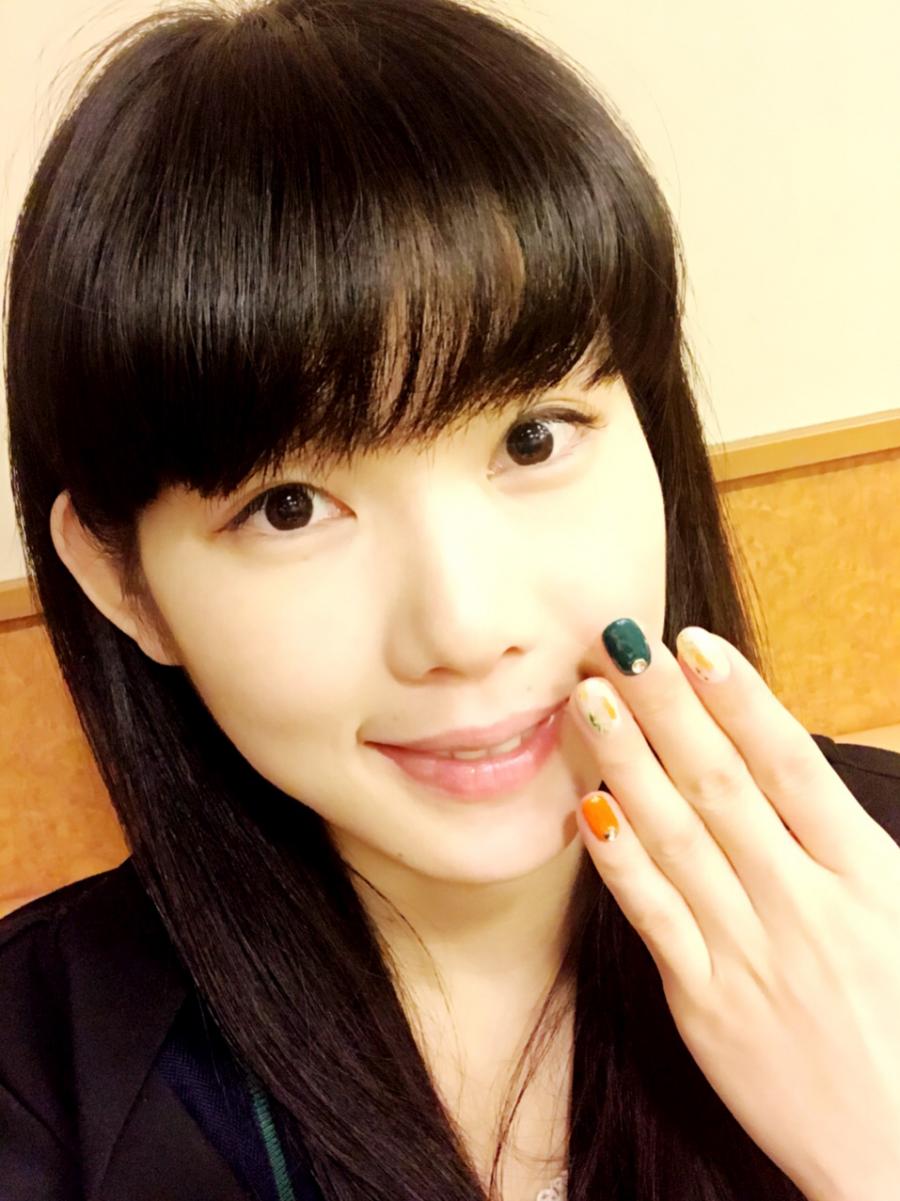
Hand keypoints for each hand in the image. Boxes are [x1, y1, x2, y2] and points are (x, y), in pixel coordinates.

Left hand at [567, 618, 899, 1200]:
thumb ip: (854, 840)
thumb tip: (801, 761)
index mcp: (867, 877)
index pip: (790, 766)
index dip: (739, 699)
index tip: (694, 643)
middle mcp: (804, 905)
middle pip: (722, 785)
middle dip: (666, 707)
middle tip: (618, 644)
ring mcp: (751, 953)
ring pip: (678, 837)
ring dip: (628, 762)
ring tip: (587, 700)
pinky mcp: (707, 1003)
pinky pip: (655, 919)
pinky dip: (620, 862)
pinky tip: (586, 808)